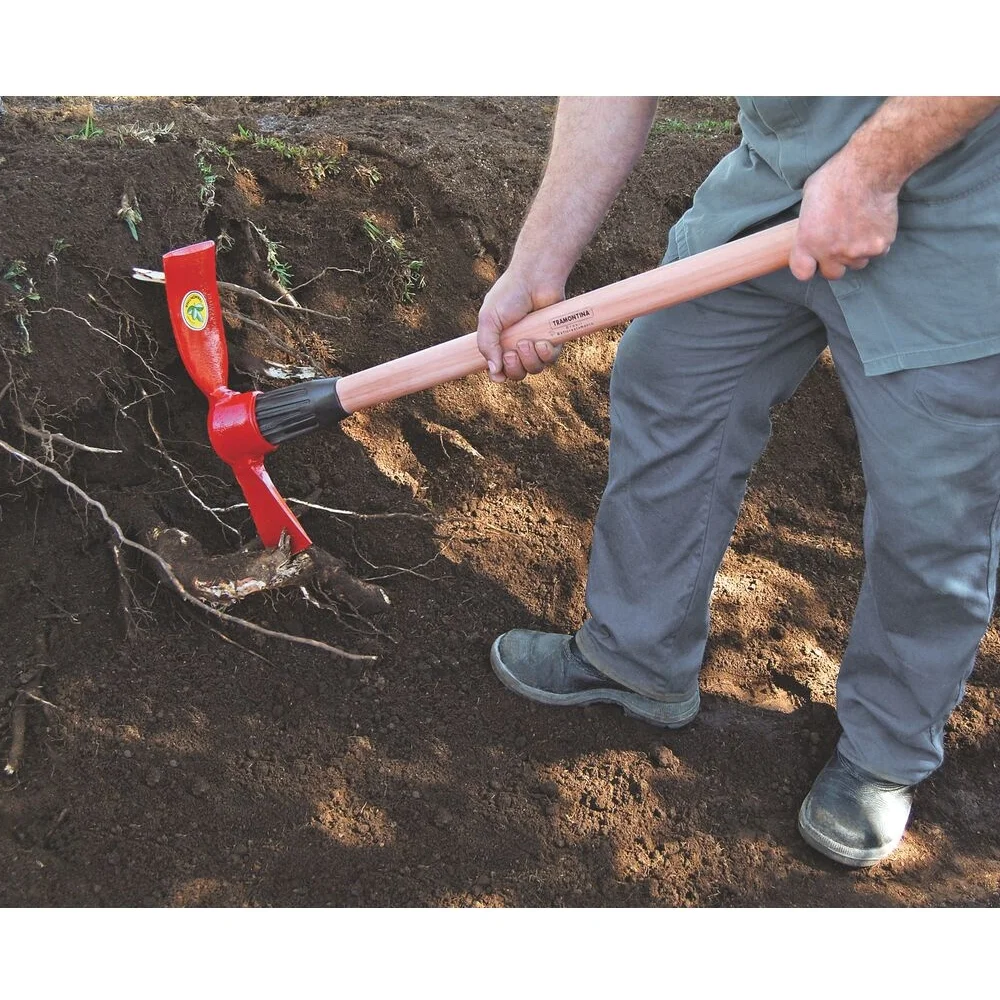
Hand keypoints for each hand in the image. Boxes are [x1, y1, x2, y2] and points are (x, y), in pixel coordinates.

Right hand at [476, 267, 564, 381]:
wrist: (534, 278)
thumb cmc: (509, 295)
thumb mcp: (488, 320)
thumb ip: (487, 346)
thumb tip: (495, 373)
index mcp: (500, 343)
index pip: (499, 370)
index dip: (499, 375)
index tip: (498, 371)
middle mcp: (517, 346)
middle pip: (517, 374)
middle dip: (514, 368)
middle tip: (512, 352)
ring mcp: (535, 344)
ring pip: (534, 369)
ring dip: (530, 360)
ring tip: (527, 342)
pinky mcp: (553, 340)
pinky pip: (551, 359)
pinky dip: (546, 354)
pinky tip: (542, 342)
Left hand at [789, 150, 898, 281]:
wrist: (870, 170)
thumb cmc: (836, 177)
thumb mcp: (808, 200)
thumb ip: (809, 223)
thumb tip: (812, 229)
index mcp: (807, 242)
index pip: (802, 273)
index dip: (808, 266)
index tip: (813, 260)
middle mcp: (830, 252)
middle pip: (833, 273)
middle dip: (835, 262)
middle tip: (841, 242)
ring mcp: (856, 251)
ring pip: (857, 263)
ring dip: (857, 251)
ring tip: (859, 227)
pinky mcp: (880, 246)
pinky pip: (878, 252)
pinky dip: (877, 241)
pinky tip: (874, 222)